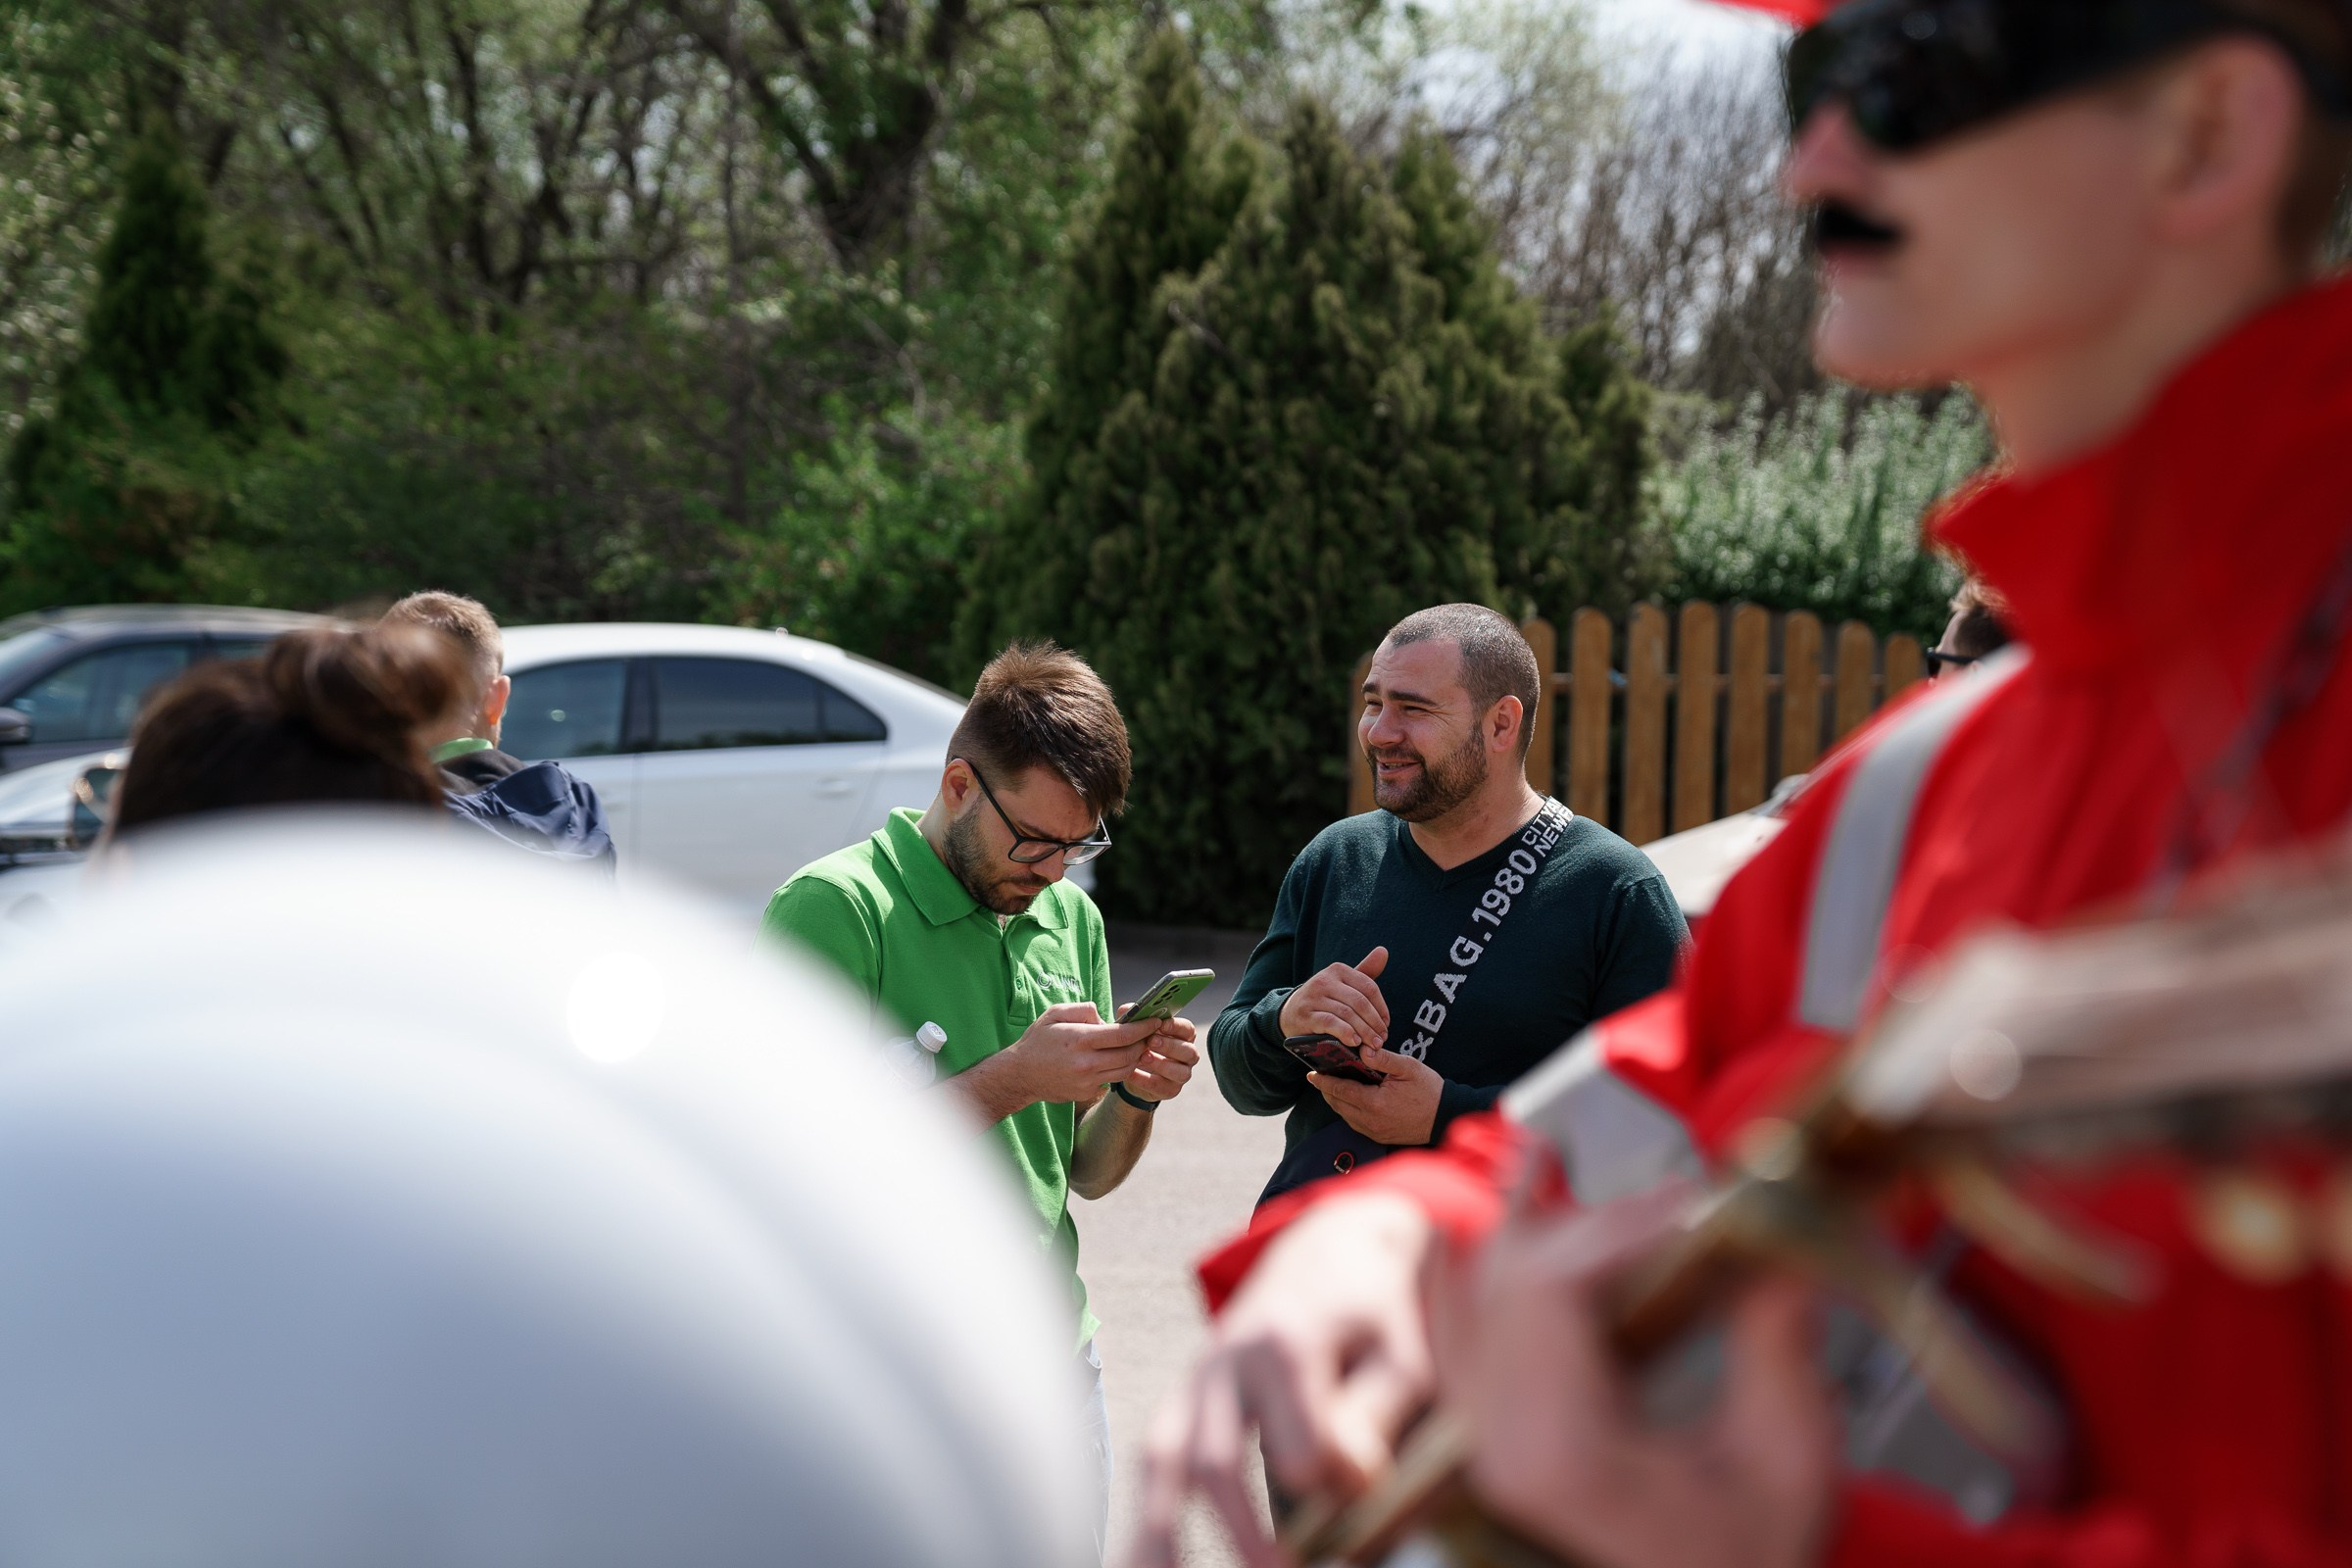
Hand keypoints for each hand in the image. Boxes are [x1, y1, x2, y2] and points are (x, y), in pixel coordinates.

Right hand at [996, 1002, 1156, 1105]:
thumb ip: (1083, 1010)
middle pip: (1130, 1054)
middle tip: (1150, 1033)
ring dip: (1136, 1057)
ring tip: (1137, 1045)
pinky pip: (1112, 1079)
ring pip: (1125, 1070)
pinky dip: (1120, 1068)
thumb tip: (1106, 1017)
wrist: (1020, 1074)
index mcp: (1080, 1039)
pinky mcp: (1086, 1092)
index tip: (1155, 1020)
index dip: (1143, 1027)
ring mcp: (1087, 1081)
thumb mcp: (1055, 1013)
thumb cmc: (1038, 1040)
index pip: (1122, 1034)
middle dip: (1144, 1043)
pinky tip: (1118, 1058)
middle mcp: (1086, 1063)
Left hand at [1118, 1012, 1198, 1103]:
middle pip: (1188, 1051)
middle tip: (1151, 1041)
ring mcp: (1182, 1074)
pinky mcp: (1171, 1090)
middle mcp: (1187, 1055)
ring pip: (1182, 1072)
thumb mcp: (1133, 1029)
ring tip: (1143, 1058)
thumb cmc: (1138, 1043)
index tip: (1162, 1024)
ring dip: (1163, 1065)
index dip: (1177, 1026)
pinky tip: (1132, 1073)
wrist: (1130, 1071)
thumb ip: (1132, 1017)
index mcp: (1182, 1036)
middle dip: (1170, 1046)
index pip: (1188, 1029)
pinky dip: (1147, 1080)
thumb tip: (1127, 1009)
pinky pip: (1163, 1087)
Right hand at [1132, 1193, 1436, 1567]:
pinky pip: (1152, 1459)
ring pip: (1164, 1462)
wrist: (1328, 1252)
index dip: (1335, 1481)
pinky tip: (1144, 1565)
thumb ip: (1375, 1415)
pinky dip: (1145, 1515)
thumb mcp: (1399, 1355)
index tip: (1368, 1487)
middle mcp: (1226, 1359)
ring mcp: (1195, 1377)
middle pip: (1216, 1458)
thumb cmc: (1373, 1313)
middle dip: (1243, 1532)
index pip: (1300, 1443)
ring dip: (1161, 1533)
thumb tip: (1350, 1484)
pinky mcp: (1182, 1395)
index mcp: (1287, 1343)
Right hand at [1278, 945, 1390, 1050]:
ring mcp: (1313, 997)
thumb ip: (1365, 971)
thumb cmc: (1324, 999)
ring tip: (1372, 1044)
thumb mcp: (1343, 983)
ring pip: (1347, 1013)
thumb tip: (1384, 951)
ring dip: (1364, 1031)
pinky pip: (1330, 1022)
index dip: (1381, 1008)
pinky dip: (1345, 1032)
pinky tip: (1354, 1042)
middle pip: (1359, 1002)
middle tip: (1381, 1039)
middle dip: (1374, 1023)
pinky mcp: (1306, 1015)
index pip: (1369, 987)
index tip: (1386, 1025)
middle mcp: (1325, 980)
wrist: (1289, 1014)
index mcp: (1338, 970)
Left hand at [1311, 1047, 1441, 1144]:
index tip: (1311, 1073)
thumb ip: (1383, 1058)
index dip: (1323, 1080)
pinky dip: (1348, 1110)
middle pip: (1337, 1103)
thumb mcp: (1408, 1068)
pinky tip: (1351, 1098)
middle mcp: (1370, 1121)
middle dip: (1326, 1089)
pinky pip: (1355, 1122)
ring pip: (1344, 1115)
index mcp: (1374, 1103)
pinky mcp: (1379, 1136)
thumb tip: (1363, 1049)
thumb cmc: (1429, 1091)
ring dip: (1336, 1100)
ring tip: (1332, 1085)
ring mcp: (1374, 1131)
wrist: (1446, 1117)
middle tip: (1320, 1075)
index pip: (1340, 1089)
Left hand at [1438, 1189, 1834, 1567]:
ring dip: (1525, 1228)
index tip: (1699, 1200)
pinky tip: (1464, 1229)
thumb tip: (1777, 1237)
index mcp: (1561, 1450)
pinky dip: (1463, 1273)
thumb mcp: (1786, 1462)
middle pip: (1514, 1278)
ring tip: (1549, 1160)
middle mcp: (1501, 1442)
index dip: (1624, 1225)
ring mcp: (1486, 1441)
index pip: (1557, 1288)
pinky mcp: (1493, 1437)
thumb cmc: (1747, 1559)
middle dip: (1595, 1221)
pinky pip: (1457, 1334)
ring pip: (1478, 1295)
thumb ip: (1776, 1344)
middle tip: (1680, 1199)